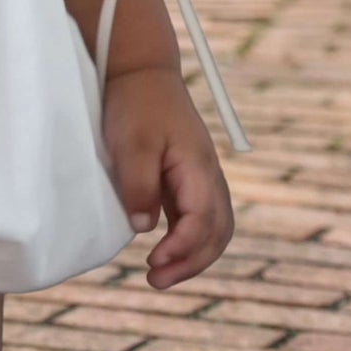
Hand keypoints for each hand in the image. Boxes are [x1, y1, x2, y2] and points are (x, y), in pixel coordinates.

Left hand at [102, 65, 233, 289]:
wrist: (141, 71)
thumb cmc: (136, 103)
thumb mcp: (132, 143)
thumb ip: (139, 185)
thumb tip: (145, 228)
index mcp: (198, 166)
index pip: (204, 219)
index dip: (183, 248)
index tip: (153, 262)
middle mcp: (208, 175)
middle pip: (217, 231)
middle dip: (192, 262)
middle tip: (155, 280)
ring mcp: (201, 177)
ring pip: (214, 227)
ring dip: (193, 256)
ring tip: (159, 275)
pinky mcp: (187, 178)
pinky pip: (200, 217)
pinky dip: (189, 240)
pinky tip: (164, 251)